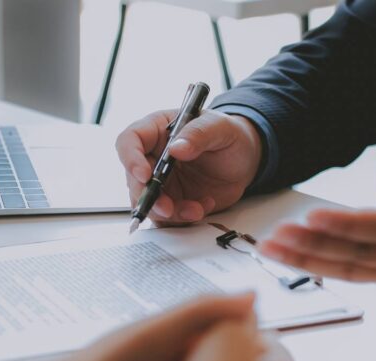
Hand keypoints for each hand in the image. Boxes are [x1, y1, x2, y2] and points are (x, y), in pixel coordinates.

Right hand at [116, 109, 261, 225]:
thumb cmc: (229, 135)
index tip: (144, 175)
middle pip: (134, 179)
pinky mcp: (173, 201)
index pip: (130, 141)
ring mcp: (162, 182)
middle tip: (167, 208)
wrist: (245, 160)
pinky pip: (167, 217)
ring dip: (169, 212)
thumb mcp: (220, 127)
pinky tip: (203, 207)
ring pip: (149, 202)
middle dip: (148, 197)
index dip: (131, 158)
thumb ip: (199, 134)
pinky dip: (183, 218)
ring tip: (196, 209)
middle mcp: (153, 157)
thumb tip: (176, 148)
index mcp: (157, 130)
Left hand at [259, 97, 375, 281]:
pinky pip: (348, 275)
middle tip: (278, 232)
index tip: (314, 216)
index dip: (352, 224)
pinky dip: (315, 267)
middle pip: (361, 252)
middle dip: (316, 244)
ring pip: (349, 269)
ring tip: (269, 246)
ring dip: (306, 260)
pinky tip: (286, 256)